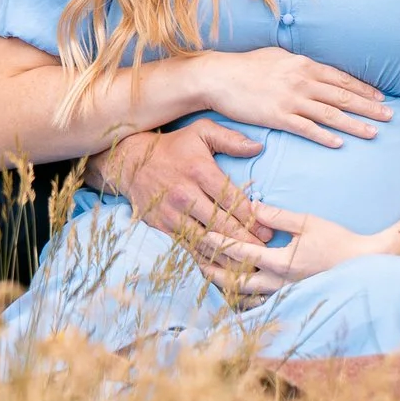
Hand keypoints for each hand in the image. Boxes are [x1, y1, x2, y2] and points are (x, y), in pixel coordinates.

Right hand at [93, 119, 270, 254]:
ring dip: (227, 255)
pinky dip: (205, 259)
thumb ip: (230, 138)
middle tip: (264, 253)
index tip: (268, 232)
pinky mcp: (161, 226)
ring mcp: (171, 213)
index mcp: (199, 171)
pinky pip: (187, 247)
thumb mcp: (201, 131)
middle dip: (244, 242)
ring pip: (204, 240)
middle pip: (220, 224)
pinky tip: (220, 269)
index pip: (231, 200)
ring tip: (247, 266)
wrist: (131, 162)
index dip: (252, 219)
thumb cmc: (173, 147)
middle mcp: (185, 194)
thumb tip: (258, 147)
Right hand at [193, 47, 391, 147]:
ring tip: (373, 133)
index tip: (381, 98)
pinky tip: (339, 143)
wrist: (219, 76)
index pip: (341, 78)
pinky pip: (306, 128)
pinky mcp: (278, 116)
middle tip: (390, 117)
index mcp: (304, 65)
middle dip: (369, 107)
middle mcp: (302, 81)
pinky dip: (325, 136)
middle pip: (343, 96)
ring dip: (354, 125)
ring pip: (330, 114)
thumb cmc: (246, 66)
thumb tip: (312, 67)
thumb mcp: (277, 56)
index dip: (364, 89)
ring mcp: (291, 99)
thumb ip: (298, 63)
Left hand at [197, 202, 382, 296]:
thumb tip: (251, 207)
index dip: (216, 242)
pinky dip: (241, 294)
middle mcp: (276, 283)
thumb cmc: (337, 241)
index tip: (198, 233)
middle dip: (211, 268)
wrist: (363, 266)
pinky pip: (257, 300)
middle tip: (193, 258)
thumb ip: (277, 216)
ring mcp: (282, 294)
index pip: (238, 252)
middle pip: (233, 280)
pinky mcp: (288, 298)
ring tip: (206, 273)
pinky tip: (233, 287)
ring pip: (243, 294)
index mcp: (279, 263)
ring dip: (223, 283)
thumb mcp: (307, 222)